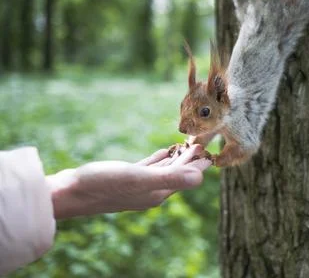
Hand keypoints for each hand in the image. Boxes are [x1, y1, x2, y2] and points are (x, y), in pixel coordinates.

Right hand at [46, 145, 210, 218]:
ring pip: (165, 170)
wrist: (69, 192)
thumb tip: (200, 178)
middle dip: (191, 159)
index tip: (211, 150)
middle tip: (202, 143)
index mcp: (158, 192)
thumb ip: (169, 177)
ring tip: (188, 146)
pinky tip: (165, 152)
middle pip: (178, 173)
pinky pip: (150, 168)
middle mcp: (151, 191)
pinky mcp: (125, 178)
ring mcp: (138, 185)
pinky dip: (160, 160)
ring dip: (178, 159)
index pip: (186, 177)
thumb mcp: (139, 178)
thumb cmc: (102, 184)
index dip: (199, 164)